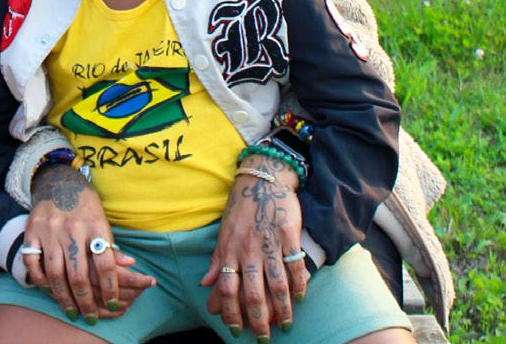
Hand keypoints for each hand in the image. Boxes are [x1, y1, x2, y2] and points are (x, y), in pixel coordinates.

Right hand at [22, 164, 155, 323]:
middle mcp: (72, 228)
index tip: (114, 304)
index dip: (110, 288)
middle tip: (90, 316)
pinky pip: (33, 263)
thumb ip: (111, 245)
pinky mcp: (32, 231)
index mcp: (95, 225)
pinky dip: (39, 280)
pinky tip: (49, 290)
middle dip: (86, 301)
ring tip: (71, 311)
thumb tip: (129, 265)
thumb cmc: (85, 205)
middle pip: (79, 274)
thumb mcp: (102, 221)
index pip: (105, 264)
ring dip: (63, 297)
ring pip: (55, 273)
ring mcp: (50, 230)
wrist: (57, 181)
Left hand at [201, 154, 306, 339]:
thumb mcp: (223, 232)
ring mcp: (269, 242)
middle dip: (258, 319)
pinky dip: (299, 285)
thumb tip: (205, 284)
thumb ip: (217, 261)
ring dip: (282, 309)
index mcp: (230, 250)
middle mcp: (248, 249)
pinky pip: (295, 265)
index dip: (230, 312)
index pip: (227, 288)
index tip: (235, 329)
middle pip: (253, 292)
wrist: (262, 177)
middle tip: (263, 337)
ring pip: (276, 283)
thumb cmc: (241, 207)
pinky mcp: (289, 234)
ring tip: (285, 325)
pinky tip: (300, 298)